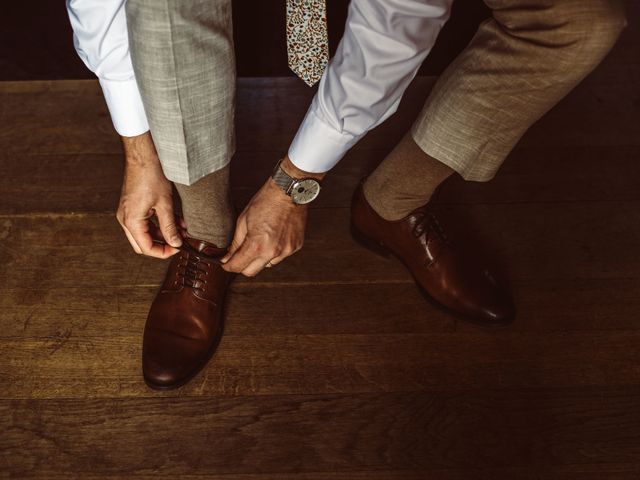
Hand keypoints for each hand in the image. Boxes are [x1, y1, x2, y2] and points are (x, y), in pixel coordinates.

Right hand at [116, 131, 183, 258]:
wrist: (143, 155)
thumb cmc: (150, 175)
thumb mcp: (165, 204)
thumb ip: (170, 226)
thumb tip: (176, 243)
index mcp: (131, 221)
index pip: (146, 248)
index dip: (163, 252)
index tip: (178, 249)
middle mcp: (126, 219)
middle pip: (143, 244)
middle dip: (162, 245)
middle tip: (179, 243)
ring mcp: (128, 212)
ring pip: (146, 233)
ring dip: (163, 234)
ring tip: (182, 231)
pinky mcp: (133, 206)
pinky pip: (146, 222)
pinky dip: (160, 224)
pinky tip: (177, 222)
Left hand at [220, 176, 306, 275]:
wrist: (288, 191)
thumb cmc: (265, 201)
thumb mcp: (243, 220)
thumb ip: (235, 243)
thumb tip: (228, 257)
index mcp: (257, 245)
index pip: (238, 266)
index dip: (228, 266)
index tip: (226, 263)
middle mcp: (273, 252)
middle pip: (252, 272)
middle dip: (243, 265)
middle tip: (239, 255)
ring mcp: (286, 251)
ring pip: (267, 264)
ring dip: (261, 258)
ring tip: (261, 241)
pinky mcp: (296, 247)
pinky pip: (281, 256)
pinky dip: (275, 251)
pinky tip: (274, 236)